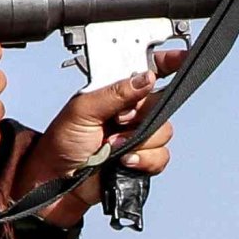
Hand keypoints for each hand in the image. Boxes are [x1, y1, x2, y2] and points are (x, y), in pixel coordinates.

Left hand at [9, 51, 180, 221]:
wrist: (57, 181)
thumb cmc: (62, 143)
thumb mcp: (83, 109)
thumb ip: (116, 93)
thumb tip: (146, 78)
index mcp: (116, 93)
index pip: (147, 72)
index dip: (166, 62)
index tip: (181, 57)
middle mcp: (130, 113)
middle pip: (160, 103)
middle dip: (140, 114)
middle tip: (118, 120)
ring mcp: (137, 137)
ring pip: (163, 132)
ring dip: (138, 141)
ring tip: (113, 146)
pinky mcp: (142, 161)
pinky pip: (161, 157)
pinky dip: (144, 160)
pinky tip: (124, 162)